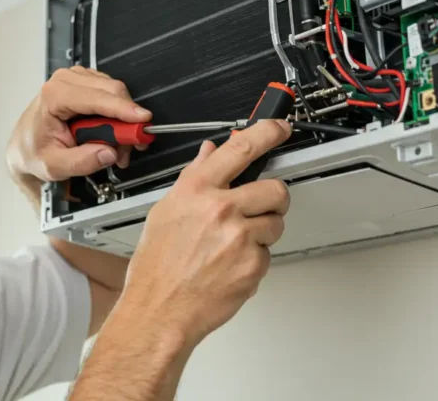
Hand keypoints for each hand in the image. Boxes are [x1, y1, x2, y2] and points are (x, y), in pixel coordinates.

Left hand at [7, 66, 151, 181]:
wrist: (24, 147)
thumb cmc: (34, 152)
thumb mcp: (54, 166)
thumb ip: (82, 161)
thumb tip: (109, 153)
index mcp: (53, 96)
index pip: (96, 98)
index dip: (122, 109)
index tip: (142, 120)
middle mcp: (64, 81)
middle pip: (111, 92)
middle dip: (127, 121)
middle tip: (131, 147)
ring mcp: (76, 79)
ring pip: (116, 93)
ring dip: (123, 121)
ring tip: (116, 146)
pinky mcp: (86, 84)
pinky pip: (112, 95)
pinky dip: (118, 115)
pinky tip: (111, 134)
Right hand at [115, 119, 292, 347]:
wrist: (159, 310)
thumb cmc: (157, 266)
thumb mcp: (165, 211)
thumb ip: (193, 178)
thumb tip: (210, 153)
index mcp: (196, 190)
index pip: (241, 148)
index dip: (268, 132)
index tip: (280, 128)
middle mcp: (220, 209)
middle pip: (275, 189)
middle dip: (273, 198)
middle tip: (259, 208)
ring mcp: (239, 238)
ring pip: (275, 223)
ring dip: (263, 232)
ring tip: (233, 244)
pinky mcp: (252, 265)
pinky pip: (267, 254)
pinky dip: (254, 260)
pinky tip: (230, 266)